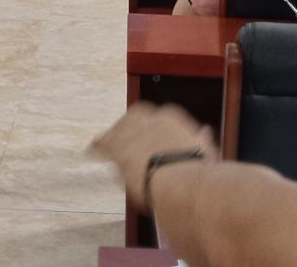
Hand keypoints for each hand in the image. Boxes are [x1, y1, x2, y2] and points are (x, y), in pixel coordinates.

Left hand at [92, 103, 213, 209]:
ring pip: (117, 130)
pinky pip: (104, 144)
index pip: (155, 117)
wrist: (182, 180)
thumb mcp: (205, 151)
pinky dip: (98, 146)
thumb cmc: (199, 171)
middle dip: (126, 125)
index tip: (145, 134)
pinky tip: (91, 150)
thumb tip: (205, 131)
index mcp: (171, 117)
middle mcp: (150, 119)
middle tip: (120, 135)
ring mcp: (133, 133)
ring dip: (111, 136)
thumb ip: (201, 139)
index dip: (148, 126)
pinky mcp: (119, 150)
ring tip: (102, 142)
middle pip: (133, 117)